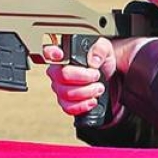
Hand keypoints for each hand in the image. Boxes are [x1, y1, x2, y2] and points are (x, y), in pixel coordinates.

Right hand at [41, 37, 157, 117]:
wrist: (110, 78)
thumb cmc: (102, 61)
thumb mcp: (105, 49)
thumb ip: (100, 49)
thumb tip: (93, 60)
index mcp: (64, 56)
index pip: (48, 52)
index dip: (51, 53)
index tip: (60, 54)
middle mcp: (58, 72)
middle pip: (62, 76)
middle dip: (84, 78)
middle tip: (96, 75)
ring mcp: (60, 89)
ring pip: (67, 94)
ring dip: (87, 92)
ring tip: (98, 88)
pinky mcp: (66, 103)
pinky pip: (68, 107)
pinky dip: (83, 105)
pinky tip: (92, 100)